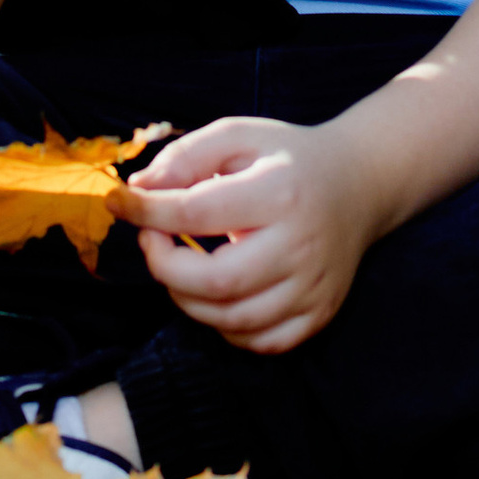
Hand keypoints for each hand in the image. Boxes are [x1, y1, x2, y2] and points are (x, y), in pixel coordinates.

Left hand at [123, 115, 378, 354]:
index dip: (148, 211)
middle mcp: (301, 245)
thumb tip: (138, 191)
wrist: (358, 185)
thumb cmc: (287, 158)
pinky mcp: (319, 314)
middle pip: (214, 282)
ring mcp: (313, 287)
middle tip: (152, 241)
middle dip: (164, 266)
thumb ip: (185, 157)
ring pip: (231, 320)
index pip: (198, 212)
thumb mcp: (238, 136)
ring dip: (187, 298)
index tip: (121, 202)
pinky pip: (259, 343)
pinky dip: (225, 326)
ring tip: (181, 265)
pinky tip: (218, 293)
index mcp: (281, 192)